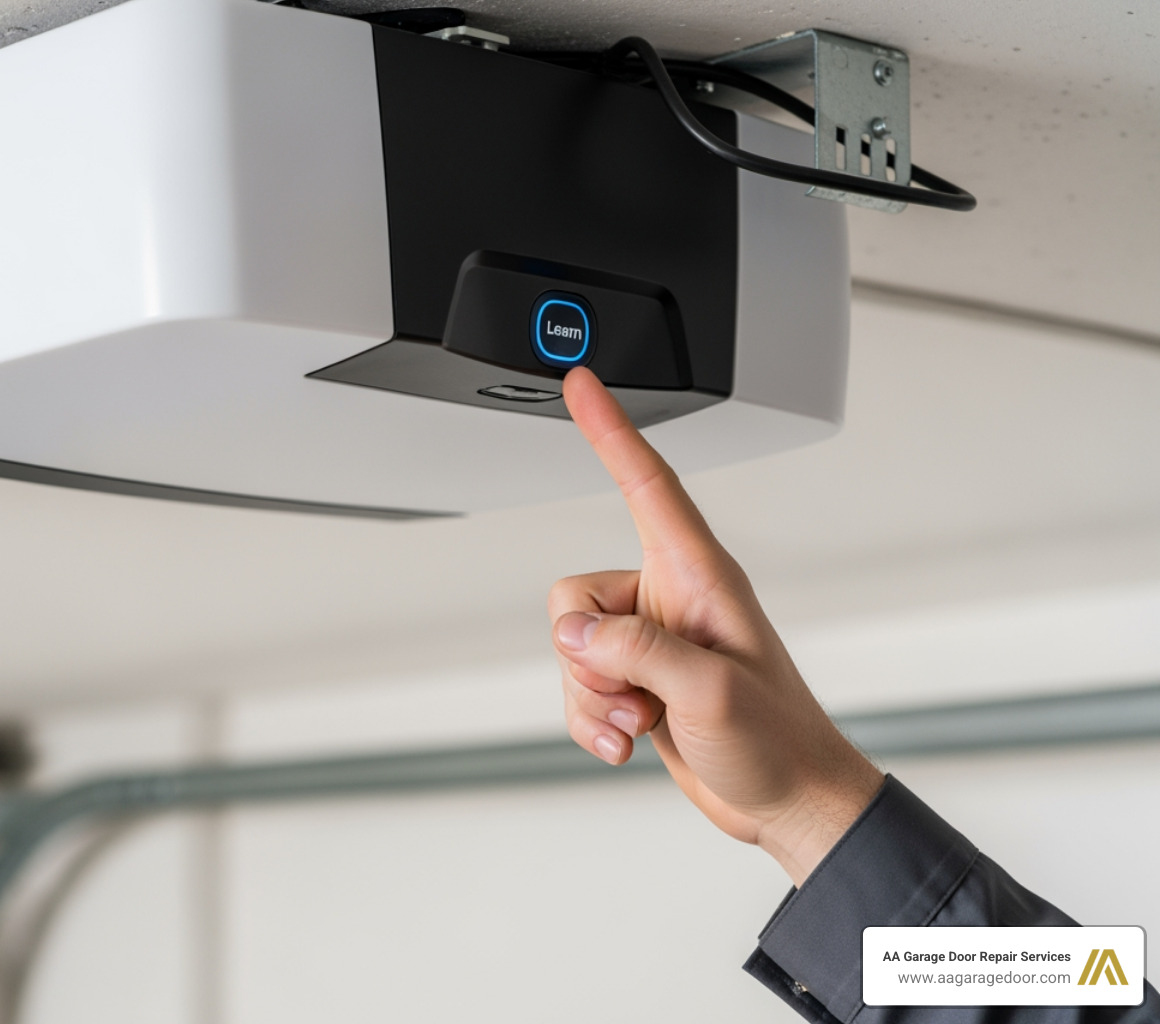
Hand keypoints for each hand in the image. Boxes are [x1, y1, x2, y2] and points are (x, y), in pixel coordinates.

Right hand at [549, 368, 882, 884]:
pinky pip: (579, 685)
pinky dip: (593, 718)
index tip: (582, 384)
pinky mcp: (639, 680)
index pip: (647, 484)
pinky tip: (629, 739)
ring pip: (573, 647)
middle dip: (589, 656)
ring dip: (594, 696)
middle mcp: (671, 599)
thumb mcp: (709, 692)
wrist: (790, 802)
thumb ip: (636, 651)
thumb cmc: (777, 742)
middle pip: (576, 597)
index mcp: (699, 576)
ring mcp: (652, 641)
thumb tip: (575, 634)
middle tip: (639, 692)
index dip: (612, 430)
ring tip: (644, 720)